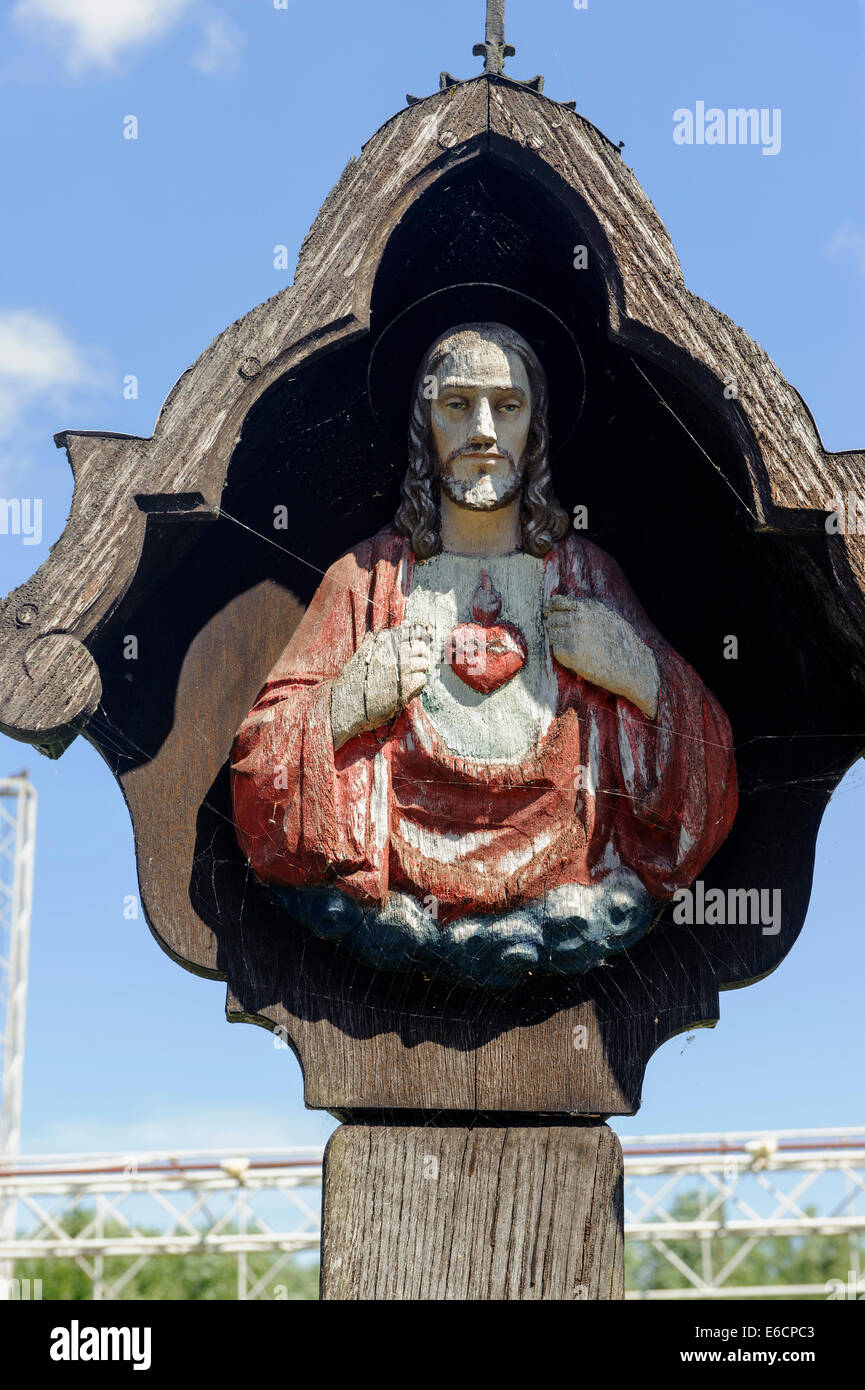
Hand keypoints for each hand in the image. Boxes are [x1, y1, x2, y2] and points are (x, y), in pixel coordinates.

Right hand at [331, 622, 431, 749]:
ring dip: (419, 670)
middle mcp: (394, 652)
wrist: (346, 704)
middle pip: (420, 646)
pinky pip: (422, 679)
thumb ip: (374, 640)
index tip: (417, 646)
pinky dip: (417, 684)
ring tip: (409, 677)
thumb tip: (385, 629)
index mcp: (384, 641)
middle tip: (415, 664)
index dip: (418, 637)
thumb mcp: (361, 654)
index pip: (411, 631)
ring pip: (423, 663)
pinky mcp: (405, 687)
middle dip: (420, 654)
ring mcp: (401, 669)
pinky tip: (408, 688)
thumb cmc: (352, 680)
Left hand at [544, 596, 658, 717]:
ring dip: (559, 642)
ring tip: (575, 649)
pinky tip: (577, 658)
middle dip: (554, 628)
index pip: (556, 602)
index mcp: (587, 607)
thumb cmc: (622, 643)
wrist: (633, 666)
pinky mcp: (571, 653)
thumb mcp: (607, 616)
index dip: (550, 609)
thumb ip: (587, 611)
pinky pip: (556, 651)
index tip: (549, 614)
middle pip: (551, 619)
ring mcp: (574, 635)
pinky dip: (563, 655)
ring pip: (553, 635)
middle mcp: (579, 618)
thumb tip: (563, 607)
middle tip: (565, 638)